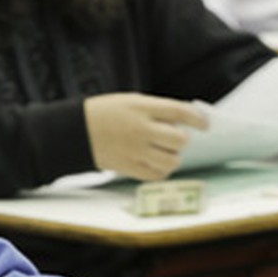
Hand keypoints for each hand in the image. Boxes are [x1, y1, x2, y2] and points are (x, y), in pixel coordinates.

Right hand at [84, 93, 208, 180]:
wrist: (74, 130)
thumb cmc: (103, 113)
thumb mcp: (130, 101)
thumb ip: (156, 110)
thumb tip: (183, 123)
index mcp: (141, 108)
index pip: (179, 112)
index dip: (197, 119)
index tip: (204, 124)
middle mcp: (140, 129)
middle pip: (179, 139)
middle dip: (181, 140)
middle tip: (174, 139)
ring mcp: (134, 150)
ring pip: (171, 160)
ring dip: (173, 157)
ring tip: (165, 153)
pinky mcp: (127, 166)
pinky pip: (156, 175)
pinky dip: (161, 171)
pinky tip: (155, 163)